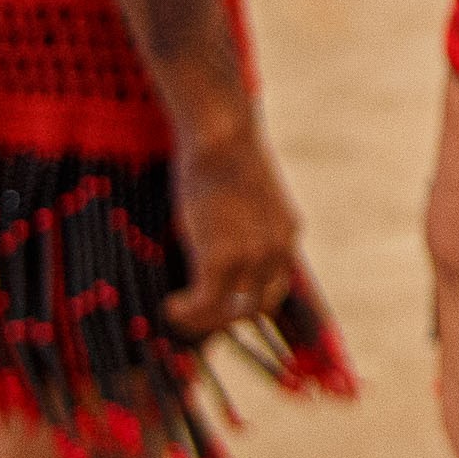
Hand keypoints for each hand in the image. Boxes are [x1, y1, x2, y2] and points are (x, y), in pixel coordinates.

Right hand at [165, 127, 305, 340]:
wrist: (221, 137)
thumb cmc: (224, 156)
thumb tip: (221, 237)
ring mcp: (252, 255)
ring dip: (203, 320)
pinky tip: (171, 305)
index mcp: (288, 232)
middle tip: (194, 314)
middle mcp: (278, 248)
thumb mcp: (246, 195)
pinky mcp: (221, 257)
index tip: (219, 306)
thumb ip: (244, 224)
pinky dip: (187, 312)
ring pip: (232, 312)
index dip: (246, 303)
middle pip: (259, 307)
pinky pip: (206, 304)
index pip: (276, 286)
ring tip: (178, 312)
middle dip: (225, 318)